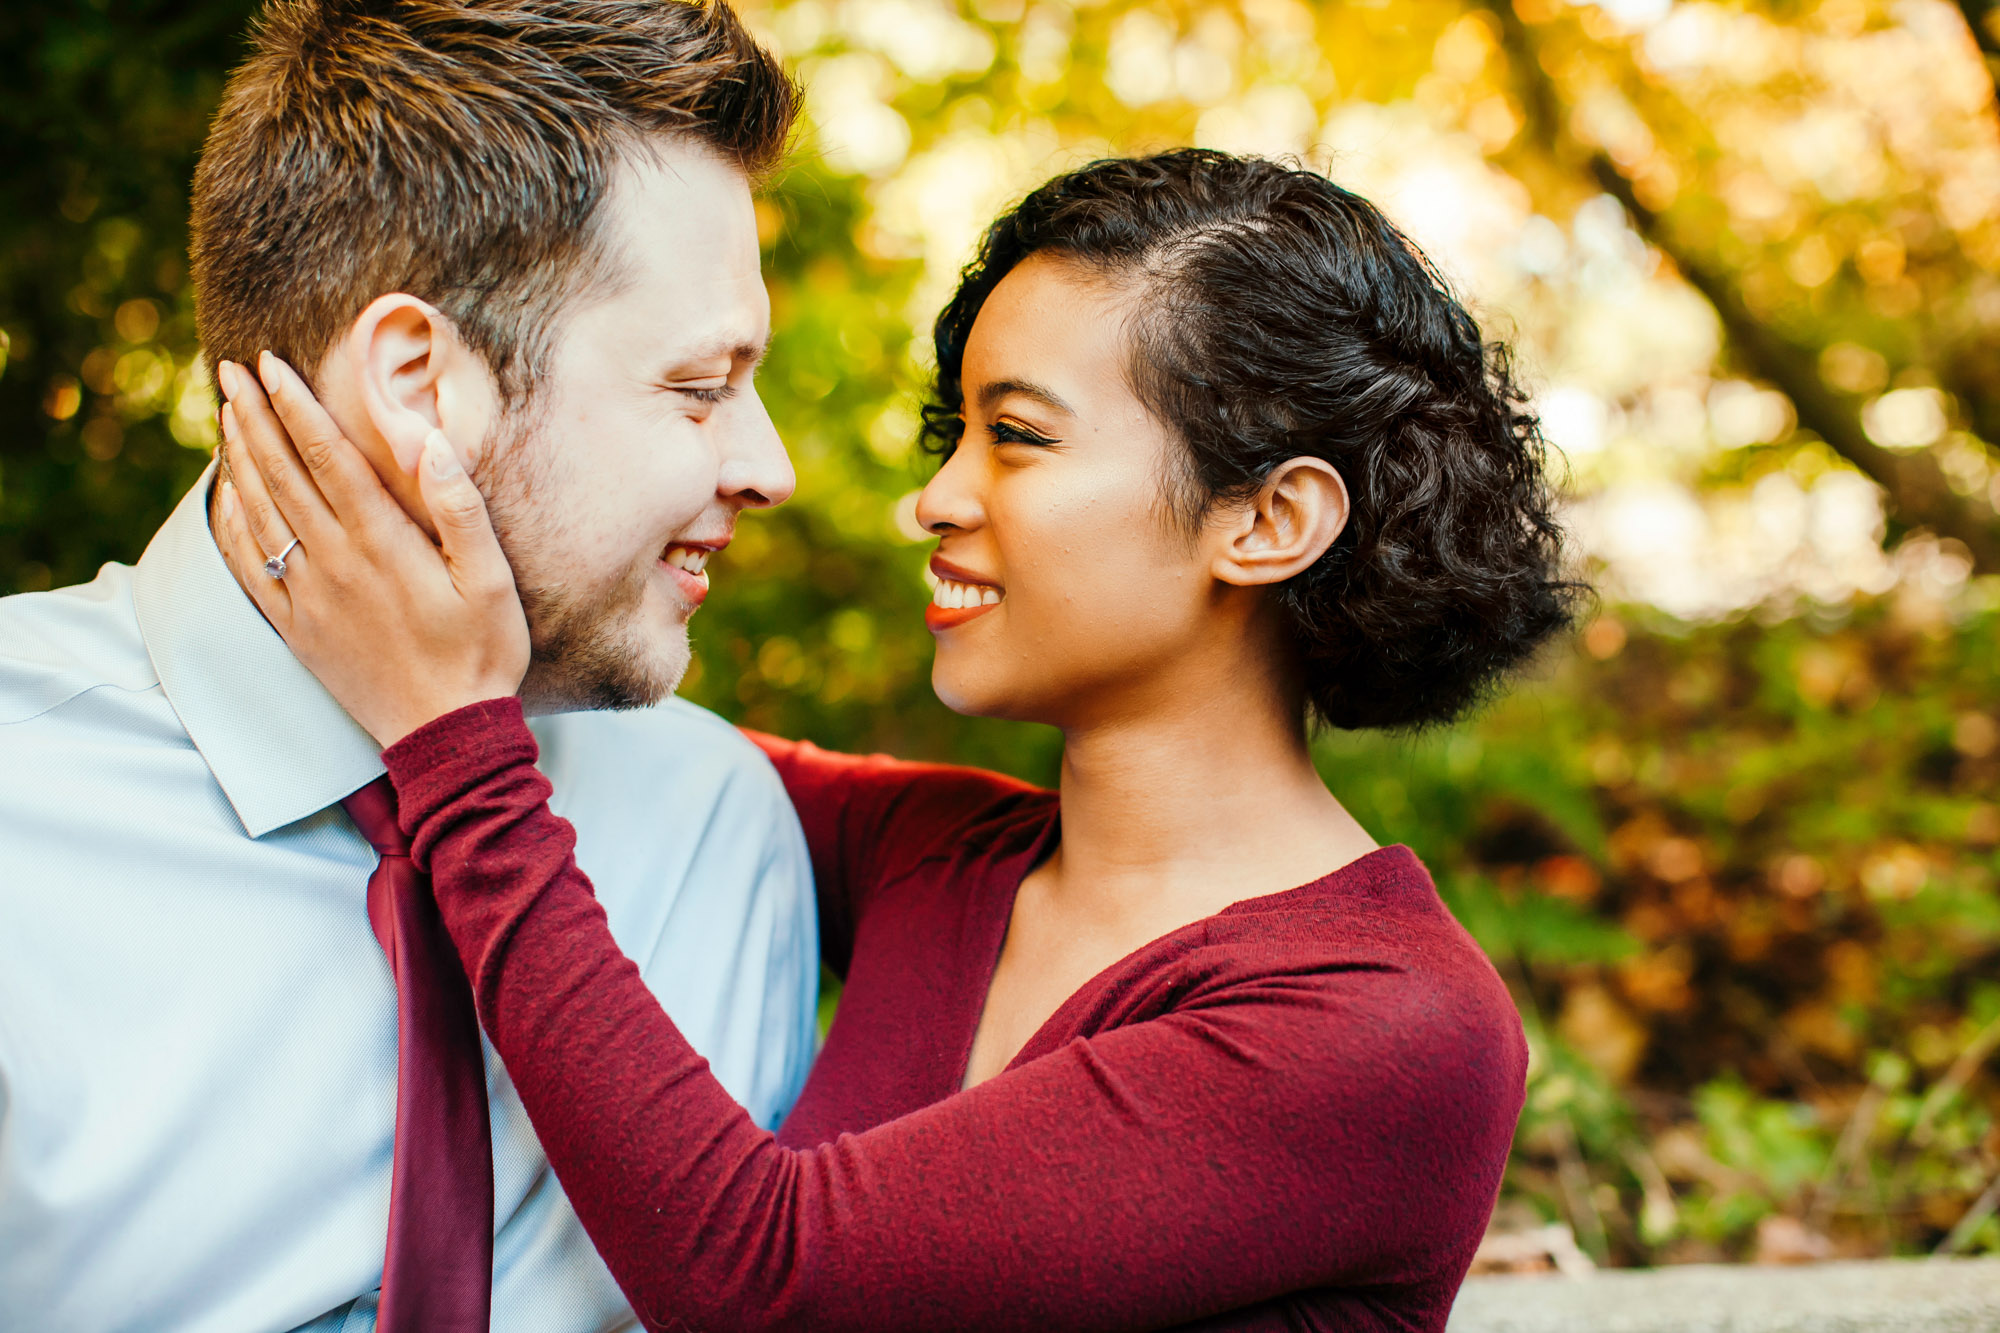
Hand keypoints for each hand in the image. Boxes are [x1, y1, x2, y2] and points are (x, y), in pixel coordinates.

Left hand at [213, 351, 530, 747]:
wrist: (446, 732)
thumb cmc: (480, 652)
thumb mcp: (491, 579)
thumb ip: (460, 508)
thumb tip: (428, 442)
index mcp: (382, 544)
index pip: (327, 458)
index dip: (297, 407)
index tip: (272, 365)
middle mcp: (335, 563)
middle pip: (282, 475)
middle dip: (254, 417)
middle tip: (230, 372)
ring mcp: (309, 596)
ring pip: (260, 513)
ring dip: (238, 459)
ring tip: (224, 416)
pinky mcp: (298, 628)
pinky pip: (249, 567)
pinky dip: (231, 526)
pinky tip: (224, 499)